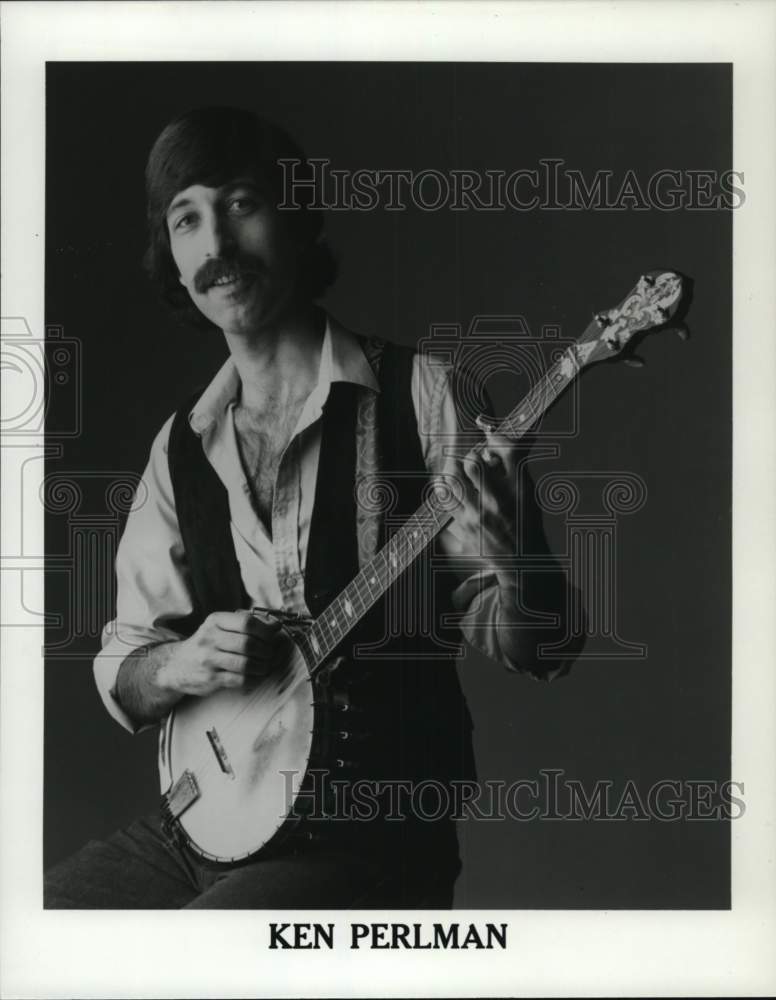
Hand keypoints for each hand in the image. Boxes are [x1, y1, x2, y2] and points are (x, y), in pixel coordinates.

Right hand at [156, 610, 282, 696]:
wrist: (176, 666)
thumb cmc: (205, 645)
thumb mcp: (219, 627)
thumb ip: (245, 624)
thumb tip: (275, 626)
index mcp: (215, 621)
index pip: (247, 623)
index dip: (266, 630)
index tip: (274, 634)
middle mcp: (210, 639)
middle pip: (249, 644)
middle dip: (267, 650)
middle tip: (271, 653)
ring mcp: (209, 660)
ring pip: (247, 663)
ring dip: (263, 666)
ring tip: (265, 665)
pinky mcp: (211, 679)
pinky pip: (240, 680)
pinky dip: (254, 678)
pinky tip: (256, 675)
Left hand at [444, 419, 520, 587]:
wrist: (521, 559)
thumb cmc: (525, 521)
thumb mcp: (528, 491)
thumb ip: (513, 464)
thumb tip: (491, 438)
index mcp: (519, 489)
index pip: (505, 451)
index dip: (493, 440)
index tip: (489, 443)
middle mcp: (499, 501)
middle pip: (472, 463)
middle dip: (468, 456)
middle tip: (470, 459)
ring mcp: (479, 516)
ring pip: (453, 479)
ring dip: (452, 469)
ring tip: (456, 469)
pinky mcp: (465, 527)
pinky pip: (446, 499)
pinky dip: (445, 487)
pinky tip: (449, 486)